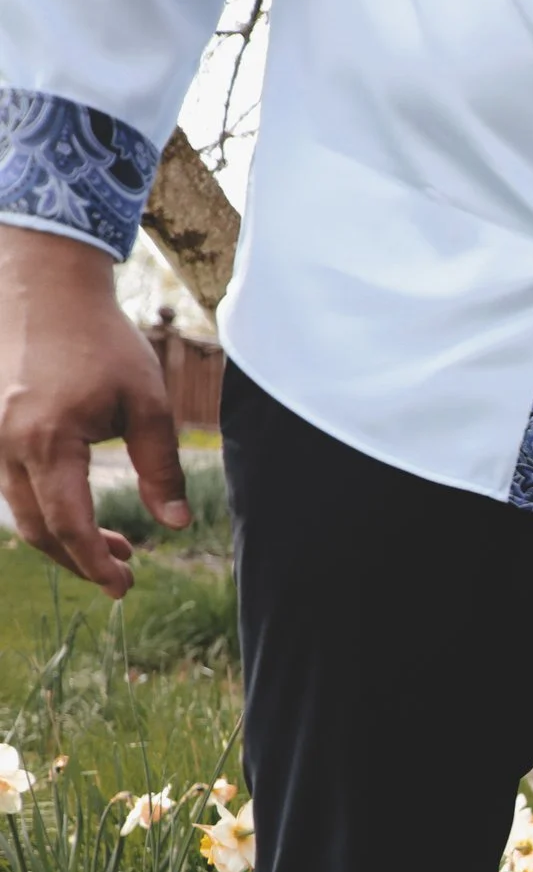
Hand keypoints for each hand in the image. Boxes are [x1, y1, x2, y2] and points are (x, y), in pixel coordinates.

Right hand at [0, 229, 190, 598]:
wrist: (42, 284)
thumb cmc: (102, 340)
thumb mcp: (148, 403)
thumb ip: (162, 467)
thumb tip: (176, 525)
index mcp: (46, 440)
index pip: (67, 526)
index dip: (94, 565)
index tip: (122, 587)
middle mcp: (4, 442)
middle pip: (36, 528)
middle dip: (79, 560)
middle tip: (123, 574)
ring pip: (18, 508)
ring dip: (63, 535)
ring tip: (115, 545)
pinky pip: (7, 482)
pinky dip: (43, 505)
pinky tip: (80, 508)